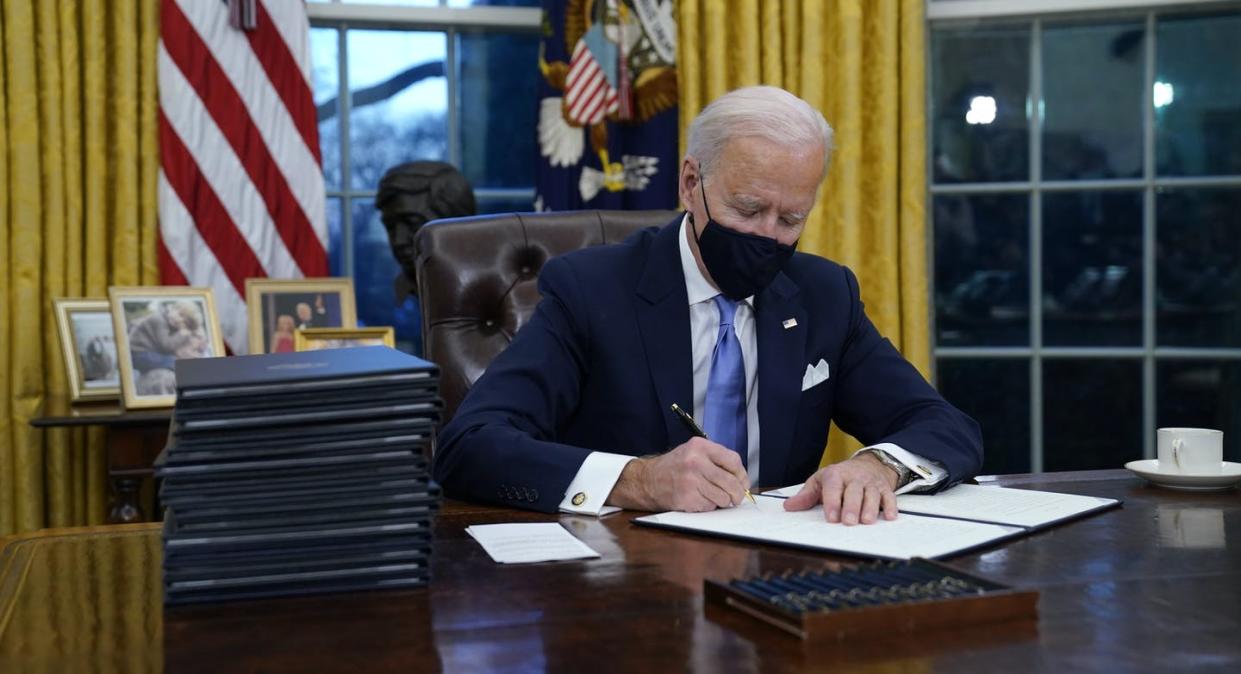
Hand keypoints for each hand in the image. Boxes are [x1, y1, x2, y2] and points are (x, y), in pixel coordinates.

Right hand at [607, 437, 748, 511]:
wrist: (647, 480)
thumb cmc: (674, 467)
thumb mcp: (694, 452)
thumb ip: (716, 460)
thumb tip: (742, 479)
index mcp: (700, 446)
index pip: (733, 460)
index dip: (742, 475)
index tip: (743, 483)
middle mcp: (696, 461)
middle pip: (731, 482)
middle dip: (737, 494)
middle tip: (736, 498)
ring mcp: (691, 480)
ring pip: (723, 497)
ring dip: (722, 501)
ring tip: (711, 496)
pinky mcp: (687, 497)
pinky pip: (710, 506)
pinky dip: (708, 506)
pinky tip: (698, 499)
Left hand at [783, 453, 899, 524]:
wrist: (868, 464)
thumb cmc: (840, 477)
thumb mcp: (820, 481)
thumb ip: (806, 495)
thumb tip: (788, 506)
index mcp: (836, 475)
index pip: (833, 486)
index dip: (832, 502)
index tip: (831, 518)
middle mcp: (855, 478)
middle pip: (854, 491)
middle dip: (851, 507)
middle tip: (849, 522)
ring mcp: (871, 483)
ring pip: (872, 495)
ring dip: (870, 508)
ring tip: (867, 521)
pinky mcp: (885, 489)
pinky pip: (890, 497)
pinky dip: (891, 507)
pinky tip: (889, 517)